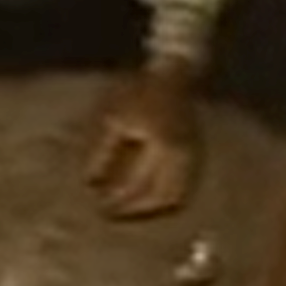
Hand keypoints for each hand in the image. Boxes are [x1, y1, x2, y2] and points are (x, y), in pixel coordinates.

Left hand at [86, 65, 199, 218]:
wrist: (174, 72)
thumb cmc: (139, 91)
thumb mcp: (114, 117)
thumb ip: (102, 151)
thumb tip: (89, 182)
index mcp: (161, 146)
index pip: (137, 185)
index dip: (117, 199)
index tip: (99, 206)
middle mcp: (181, 156)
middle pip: (160, 198)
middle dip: (135, 209)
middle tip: (113, 213)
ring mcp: (192, 156)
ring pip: (176, 197)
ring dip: (152, 208)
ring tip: (131, 209)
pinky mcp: (196, 155)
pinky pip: (185, 187)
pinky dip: (166, 198)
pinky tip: (149, 198)